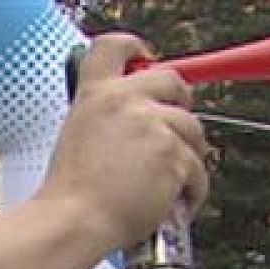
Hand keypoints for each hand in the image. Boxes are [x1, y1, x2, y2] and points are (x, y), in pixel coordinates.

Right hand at [45, 34, 209, 250]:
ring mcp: (154, 126)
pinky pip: (198, 171)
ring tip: (169, 184)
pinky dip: (191, 191)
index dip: (135, 48)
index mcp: (96, 93)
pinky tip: (174, 204)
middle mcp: (126, 101)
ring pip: (192, 132)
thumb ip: (107, 117)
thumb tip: (138, 120)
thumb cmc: (71, 192)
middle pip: (172, 81)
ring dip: (187, 157)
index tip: (145, 57)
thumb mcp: (78, 135)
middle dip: (181, 105)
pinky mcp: (175, 156)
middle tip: (175, 131)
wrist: (75, 221)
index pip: (116, 46)